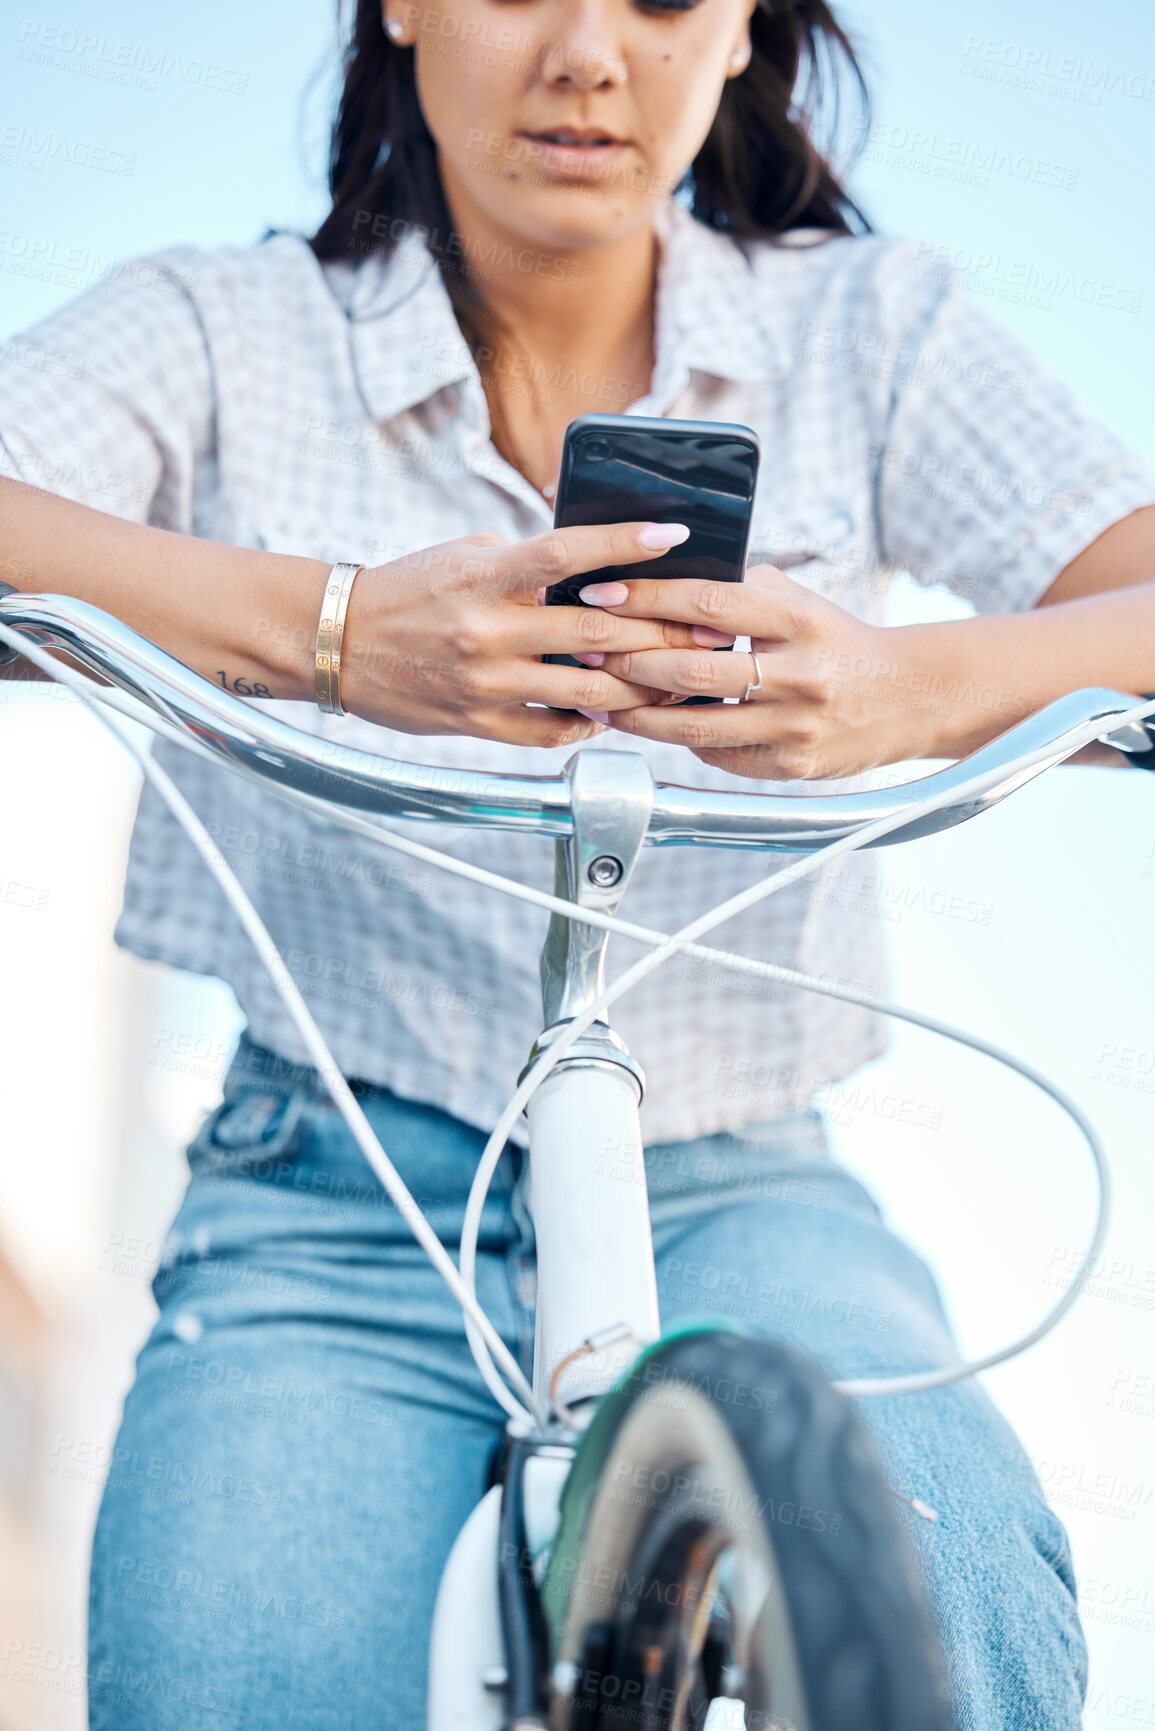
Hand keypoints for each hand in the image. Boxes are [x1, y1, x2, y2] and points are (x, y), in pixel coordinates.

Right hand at [336, 521, 696, 746]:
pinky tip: (611, 713)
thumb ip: (524, 562)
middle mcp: (489, 632)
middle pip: (597, 631)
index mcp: (485, 578)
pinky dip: (590, 723)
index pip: (567, 553)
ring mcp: (487, 683)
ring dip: (638, 686)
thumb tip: (591, 563)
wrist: (340, 643)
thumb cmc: (408, 591)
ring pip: (588, 690)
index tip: (672, 534)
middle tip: (703, 629)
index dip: (625, 543)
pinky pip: (553, 732)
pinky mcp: (480, 723)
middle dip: (660, 630)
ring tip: (670, 678)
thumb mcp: (463, 557)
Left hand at [581, 563, 951, 778]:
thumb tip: (667, 575)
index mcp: (798, 619)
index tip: (600, 592)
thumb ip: (744, 590)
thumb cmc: (840, 642)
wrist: (911, 696)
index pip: (707, 602)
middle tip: (584, 651)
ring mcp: (796, 726)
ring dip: (639, 715)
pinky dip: (684, 741)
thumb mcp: (802, 603)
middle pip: (691, 671)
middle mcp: (799, 674)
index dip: (647, 598)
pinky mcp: (793, 766)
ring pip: (695, 726)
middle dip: (628, 662)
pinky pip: (720, 756)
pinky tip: (656, 727)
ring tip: (602, 700)